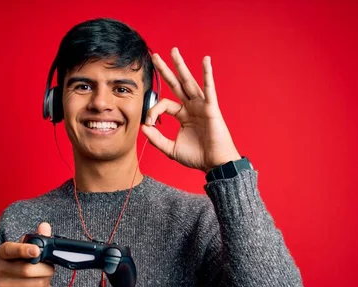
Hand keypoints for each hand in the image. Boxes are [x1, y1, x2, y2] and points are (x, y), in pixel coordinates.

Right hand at [0, 222, 53, 286]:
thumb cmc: (19, 266)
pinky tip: (40, 286)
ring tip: (44, 276)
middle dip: (45, 269)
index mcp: (2, 253)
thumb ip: (36, 239)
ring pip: (35, 283)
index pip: (10, 249)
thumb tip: (45, 226)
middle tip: (50, 268)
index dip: (24, 249)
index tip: (36, 250)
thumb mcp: (25, 251)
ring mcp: (3, 286)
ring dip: (47, 279)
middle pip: (28, 269)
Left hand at [142, 47, 241, 172]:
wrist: (215, 164)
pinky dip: (208, 74)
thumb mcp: (171, 149)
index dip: (152, 111)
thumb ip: (157, 139)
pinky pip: (209, 88)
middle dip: (165, 70)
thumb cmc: (197, 156)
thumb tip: (142, 127)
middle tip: (154, 56)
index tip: (148, 123)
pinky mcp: (211, 108)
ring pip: (189, 82)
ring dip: (181, 66)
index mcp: (183, 115)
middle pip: (176, 84)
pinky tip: (206, 60)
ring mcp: (201, 105)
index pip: (163, 104)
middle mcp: (191, 107)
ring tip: (173, 51)